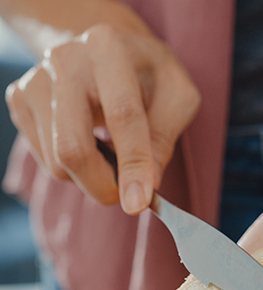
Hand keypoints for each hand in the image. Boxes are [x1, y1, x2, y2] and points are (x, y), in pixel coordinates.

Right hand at [5, 22, 199, 214]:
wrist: (107, 47)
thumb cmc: (150, 74)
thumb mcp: (178, 96)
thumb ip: (165, 138)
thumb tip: (146, 185)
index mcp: (110, 48)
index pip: (122, 115)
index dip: (133, 164)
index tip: (138, 203)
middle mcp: (65, 59)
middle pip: (73, 147)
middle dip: (103, 185)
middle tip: (129, 197)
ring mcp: (35, 79)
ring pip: (56, 161)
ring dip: (91, 177)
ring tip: (113, 155)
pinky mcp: (19, 98)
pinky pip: (44, 157)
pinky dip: (73, 166)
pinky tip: (90, 142)